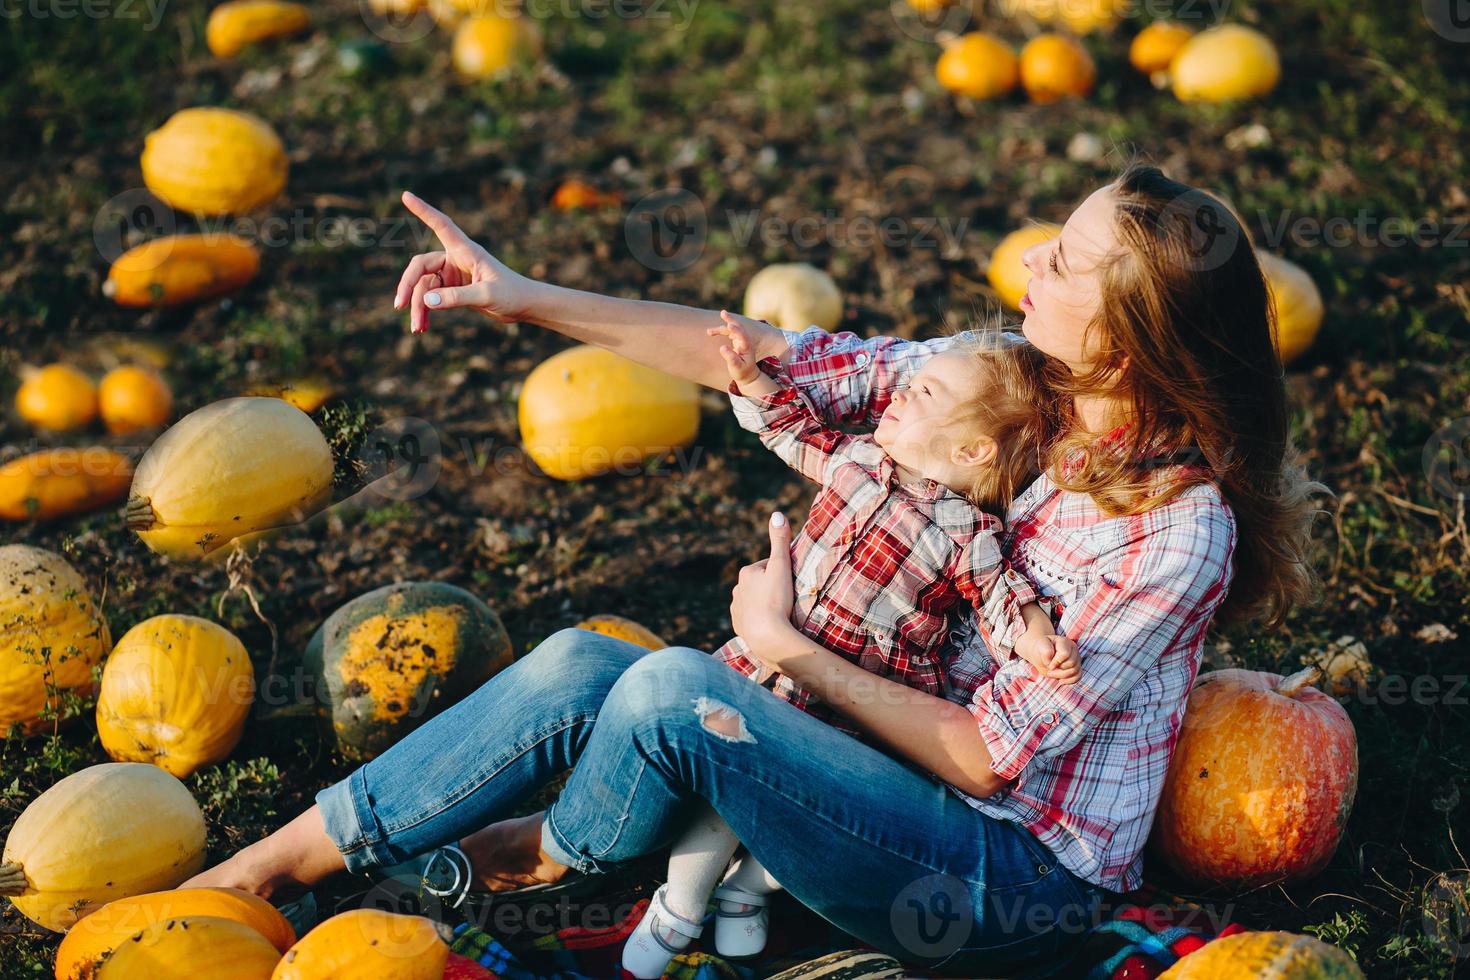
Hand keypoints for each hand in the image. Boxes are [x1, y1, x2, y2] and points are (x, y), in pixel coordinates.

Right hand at [394, 191, 541, 333]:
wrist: (524, 306)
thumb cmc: (512, 294)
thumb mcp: (487, 295)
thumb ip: (458, 297)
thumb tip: (427, 300)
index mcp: (466, 251)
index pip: (441, 225)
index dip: (423, 210)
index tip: (405, 195)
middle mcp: (455, 259)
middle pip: (421, 267)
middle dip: (409, 285)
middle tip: (399, 305)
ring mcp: (452, 275)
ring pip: (424, 287)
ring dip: (418, 307)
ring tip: (417, 328)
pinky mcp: (453, 290)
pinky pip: (431, 298)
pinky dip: (425, 311)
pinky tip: (422, 326)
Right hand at [708, 310, 765, 386]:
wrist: (747, 373)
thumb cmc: (742, 371)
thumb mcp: (736, 367)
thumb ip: (730, 357)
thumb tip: (722, 347)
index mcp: (747, 347)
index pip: (742, 336)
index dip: (736, 330)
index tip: (729, 325)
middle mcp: (744, 340)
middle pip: (738, 327)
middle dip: (730, 319)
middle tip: (723, 312)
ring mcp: (740, 339)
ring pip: (731, 329)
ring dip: (720, 328)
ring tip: (708, 332)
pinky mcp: (736, 339)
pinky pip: (728, 331)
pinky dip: (720, 330)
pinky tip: (710, 332)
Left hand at [729, 512, 797, 666]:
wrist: (767, 636)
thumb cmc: (776, 599)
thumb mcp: (782, 566)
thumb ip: (780, 541)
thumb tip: (777, 513)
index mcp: (747, 572)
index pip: (768, 566)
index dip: (782, 572)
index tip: (791, 582)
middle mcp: (737, 589)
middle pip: (760, 584)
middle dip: (772, 588)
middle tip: (788, 599)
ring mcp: (736, 609)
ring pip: (754, 601)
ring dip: (765, 604)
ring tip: (781, 613)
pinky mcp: (739, 626)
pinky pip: (751, 619)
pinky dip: (760, 620)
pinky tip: (771, 625)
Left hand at [1014, 632, 1080, 683]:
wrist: (1042, 654)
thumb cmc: (1041, 649)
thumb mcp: (1040, 646)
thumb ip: (1046, 651)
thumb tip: (1052, 662)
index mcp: (1064, 642)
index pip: (1065, 654)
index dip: (1056, 662)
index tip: (1048, 664)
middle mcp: (1073, 649)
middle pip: (1071, 663)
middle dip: (1058, 670)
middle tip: (1049, 669)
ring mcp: (1077, 658)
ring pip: (1075, 671)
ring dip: (1062, 676)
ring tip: (1052, 674)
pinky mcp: (1077, 667)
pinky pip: (1078, 677)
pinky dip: (1069, 681)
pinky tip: (1060, 680)